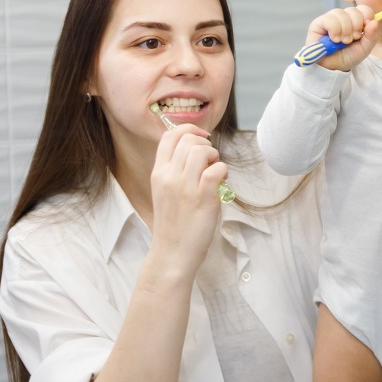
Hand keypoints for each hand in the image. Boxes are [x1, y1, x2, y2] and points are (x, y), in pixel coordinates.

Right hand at [149, 123, 226, 274]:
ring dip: (215, 156)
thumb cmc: (174, 223)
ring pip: (202, 150)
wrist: (173, 252)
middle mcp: (169, 176)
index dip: (189, 129)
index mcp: (158, 173)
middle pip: (189, 139)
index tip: (202, 137)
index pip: (169, 136)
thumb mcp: (164, 192)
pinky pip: (217, 169)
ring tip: (215, 172)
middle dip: (205, 144)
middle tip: (211, 161)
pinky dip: (223, 171)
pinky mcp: (203, 197)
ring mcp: (185, 186)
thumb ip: (175, 171)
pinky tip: (221, 182)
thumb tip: (196, 151)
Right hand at [307, 4, 379, 71]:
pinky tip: (334, 39)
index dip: (366, 15)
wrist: (334, 67)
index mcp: (355, 20)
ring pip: (341, 13)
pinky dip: (334, 30)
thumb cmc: (348, 56)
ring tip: (343, 41)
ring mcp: (330, 19)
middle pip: (353, 10)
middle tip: (353, 39)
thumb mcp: (364, 48)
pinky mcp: (318, 23)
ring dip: (345, 29)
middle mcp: (343, 17)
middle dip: (356, 25)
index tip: (365, 28)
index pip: (363, 9)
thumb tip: (374, 22)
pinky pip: (329, 19)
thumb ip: (371, 36)